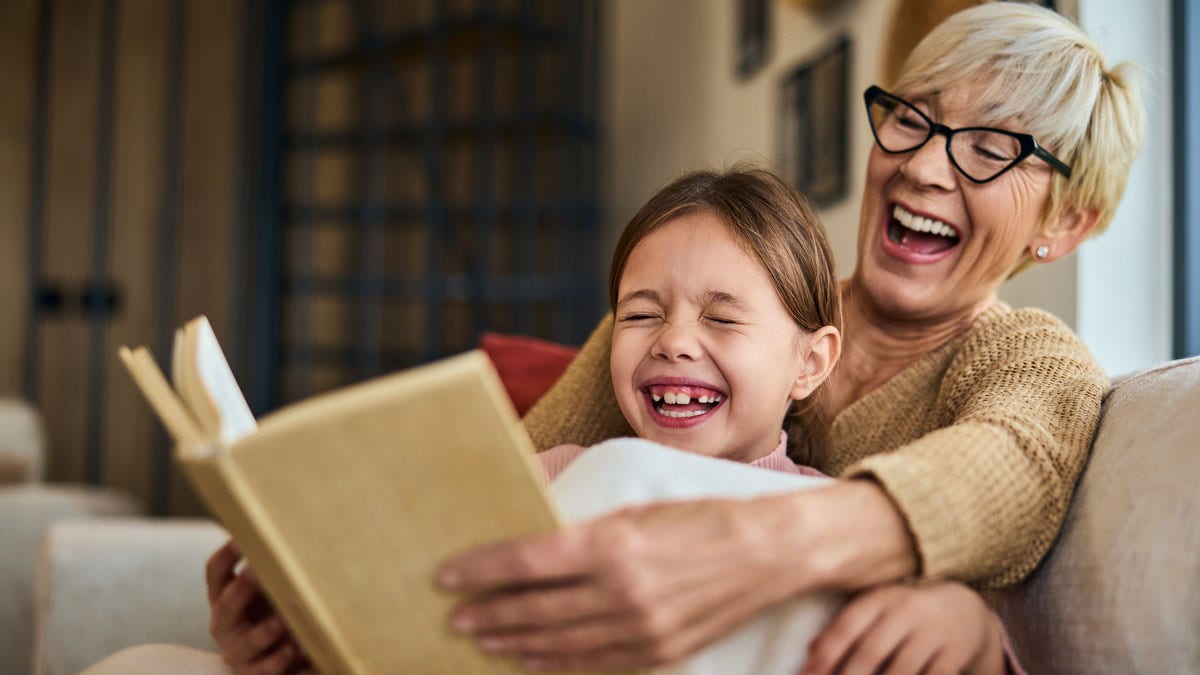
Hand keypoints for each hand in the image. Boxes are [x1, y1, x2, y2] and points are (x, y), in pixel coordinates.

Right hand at [206, 540, 316, 674]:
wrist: (271, 660)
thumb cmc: (271, 612)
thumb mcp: (267, 589)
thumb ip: (273, 568)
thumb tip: (298, 528)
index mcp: (224, 596)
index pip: (216, 571)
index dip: (227, 553)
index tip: (243, 536)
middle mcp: (225, 624)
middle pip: (227, 605)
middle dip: (243, 589)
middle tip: (259, 571)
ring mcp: (238, 652)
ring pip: (248, 643)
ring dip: (266, 631)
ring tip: (285, 621)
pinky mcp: (256, 674)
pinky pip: (268, 670)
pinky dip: (283, 662)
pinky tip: (302, 651)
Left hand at [437, 483, 900, 671]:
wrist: (769, 552)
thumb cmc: (700, 516)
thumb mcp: (638, 504)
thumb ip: (584, 522)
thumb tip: (533, 526)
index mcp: (613, 542)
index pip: (526, 561)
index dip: (479, 570)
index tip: (446, 575)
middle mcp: (623, 590)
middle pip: (534, 607)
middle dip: (486, 612)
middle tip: (453, 616)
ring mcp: (641, 628)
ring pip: (558, 642)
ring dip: (513, 640)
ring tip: (480, 638)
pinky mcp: (659, 651)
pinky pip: (594, 662)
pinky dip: (557, 662)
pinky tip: (531, 658)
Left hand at [802, 581, 1007, 674]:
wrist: (963, 608)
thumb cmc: (904, 614)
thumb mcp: (876, 610)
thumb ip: (846, 628)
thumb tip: (812, 651)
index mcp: (880, 599)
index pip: (847, 627)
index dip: (825, 655)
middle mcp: (905, 611)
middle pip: (870, 652)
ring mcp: (933, 632)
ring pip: (901, 671)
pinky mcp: (955, 652)